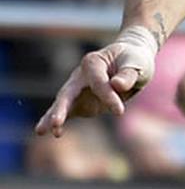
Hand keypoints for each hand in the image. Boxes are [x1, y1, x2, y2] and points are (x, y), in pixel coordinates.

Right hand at [35, 26, 158, 136]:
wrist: (131, 61)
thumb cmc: (134, 60)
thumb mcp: (137, 63)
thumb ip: (128, 74)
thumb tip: (116, 85)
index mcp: (93, 62)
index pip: (98, 83)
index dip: (108, 97)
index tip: (120, 111)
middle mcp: (80, 75)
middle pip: (68, 93)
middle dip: (62, 108)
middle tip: (56, 122)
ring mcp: (77, 89)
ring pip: (62, 104)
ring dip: (53, 117)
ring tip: (41, 131)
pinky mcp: (79, 102)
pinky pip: (67, 112)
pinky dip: (56, 122)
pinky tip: (45, 131)